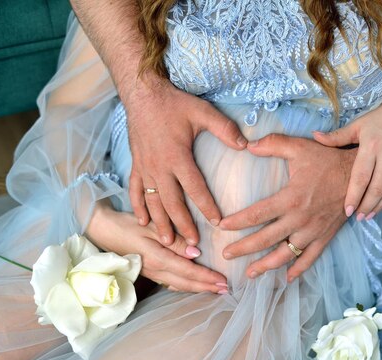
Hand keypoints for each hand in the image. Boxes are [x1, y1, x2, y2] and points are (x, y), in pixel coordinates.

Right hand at [86, 201, 227, 293]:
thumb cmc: (128, 224)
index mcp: (158, 259)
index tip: (223, 281)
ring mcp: (151, 273)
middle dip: (206, 287)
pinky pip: (170, 283)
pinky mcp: (149, 272)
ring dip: (197, 288)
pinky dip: (185, 285)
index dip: (207, 278)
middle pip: (186, 283)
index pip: (188, 272)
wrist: (103, 229)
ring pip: (179, 285)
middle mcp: (156, 270)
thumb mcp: (152, 227)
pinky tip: (193, 285)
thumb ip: (175, 240)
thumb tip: (197, 253)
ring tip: (214, 289)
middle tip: (226, 290)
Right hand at [125, 75, 247, 246]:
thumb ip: (225, 129)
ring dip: (160, 223)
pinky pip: (136, 191)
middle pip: (172, 203)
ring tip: (169, 241)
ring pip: (152, 202)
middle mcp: (159, 167)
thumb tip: (246, 145)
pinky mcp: (136, 165)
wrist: (142, 94)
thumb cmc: (174, 104)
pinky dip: (138, 207)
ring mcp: (145, 168)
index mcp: (177, 156)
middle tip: (193, 244)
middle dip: (183, 225)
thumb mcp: (203, 112)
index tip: (217, 223)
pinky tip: (142, 222)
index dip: (207, 207)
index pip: (195, 188)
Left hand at [218, 135, 355, 281]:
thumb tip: (248, 144)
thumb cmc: (328, 160)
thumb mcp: (301, 147)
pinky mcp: (325, 237)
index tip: (221, 226)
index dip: (238, 221)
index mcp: (291, 198)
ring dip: (266, 265)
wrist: (360, 176)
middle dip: (244, 249)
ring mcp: (313, 231)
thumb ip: (273, 144)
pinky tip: (287, 279)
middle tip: (225, 255)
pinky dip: (299, 270)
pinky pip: (310, 258)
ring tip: (249, 273)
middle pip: (266, 239)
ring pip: (286, 254)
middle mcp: (300, 219)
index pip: (258, 214)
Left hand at [313, 88, 381, 219]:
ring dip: (379, 205)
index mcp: (371, 144)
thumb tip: (314, 137)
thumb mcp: (357, 124)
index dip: (354, 196)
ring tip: (369, 215)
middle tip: (358, 218)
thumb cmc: (380, 117)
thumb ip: (337, 136)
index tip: (347, 211)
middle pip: (376, 188)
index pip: (361, 177)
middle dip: (366, 206)